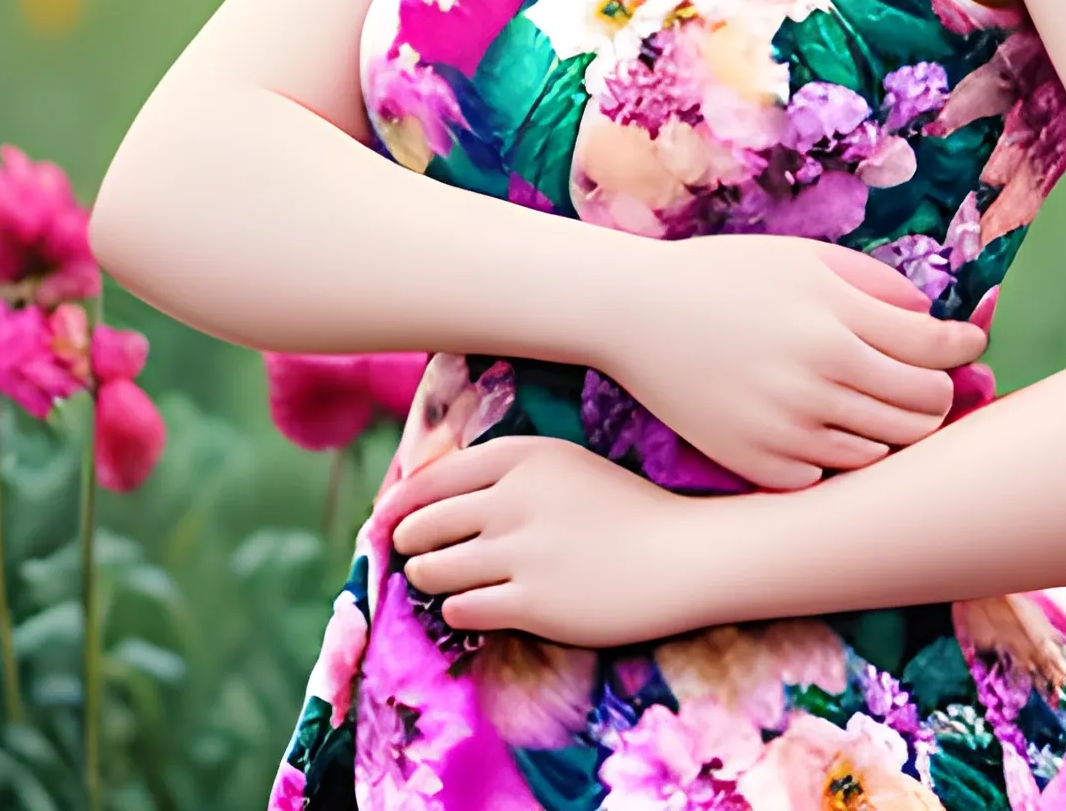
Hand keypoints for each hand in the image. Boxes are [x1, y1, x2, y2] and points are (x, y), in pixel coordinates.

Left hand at [392, 435, 707, 647]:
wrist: (681, 556)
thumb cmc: (625, 509)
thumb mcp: (565, 467)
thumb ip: (505, 474)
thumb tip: (432, 497)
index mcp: (524, 456)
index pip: (433, 476)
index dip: (398, 500)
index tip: (383, 518)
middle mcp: (514, 498)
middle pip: (423, 523)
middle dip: (409, 542)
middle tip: (411, 553)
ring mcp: (521, 551)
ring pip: (432, 570)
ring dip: (429, 578)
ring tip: (440, 580)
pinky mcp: (531, 602)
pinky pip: (460, 609)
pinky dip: (458, 609)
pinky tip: (475, 605)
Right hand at [598, 234, 986, 490]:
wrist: (637, 314)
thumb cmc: (725, 274)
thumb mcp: (803, 258)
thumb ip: (875, 284)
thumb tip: (932, 315)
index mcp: (835, 321)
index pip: (935, 350)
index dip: (964, 346)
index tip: (969, 343)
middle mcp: (819, 379)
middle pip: (924, 408)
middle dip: (938, 393)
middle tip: (930, 379)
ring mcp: (789, 428)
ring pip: (886, 449)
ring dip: (896, 427)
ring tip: (882, 400)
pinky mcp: (761, 464)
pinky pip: (834, 473)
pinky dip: (844, 452)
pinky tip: (831, 423)